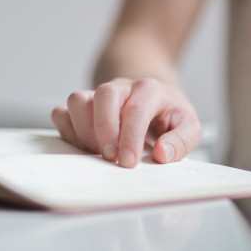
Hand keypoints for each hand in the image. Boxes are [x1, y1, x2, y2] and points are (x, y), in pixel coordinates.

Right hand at [51, 77, 201, 167]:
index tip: (128, 162)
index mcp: (150, 90)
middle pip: (103, 95)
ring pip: (77, 100)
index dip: (130, 137)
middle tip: (111, 157)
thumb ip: (182, 140)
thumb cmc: (169, 116)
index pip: (136, 109)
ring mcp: (98, 94)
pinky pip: (62, 112)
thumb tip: (162, 153)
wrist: (154, 101)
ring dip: (83, 131)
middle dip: (104, 129)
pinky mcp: (82, 106)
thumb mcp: (189, 127)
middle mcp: (121, 87)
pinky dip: (67, 131)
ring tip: (97, 152)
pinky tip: (84, 147)